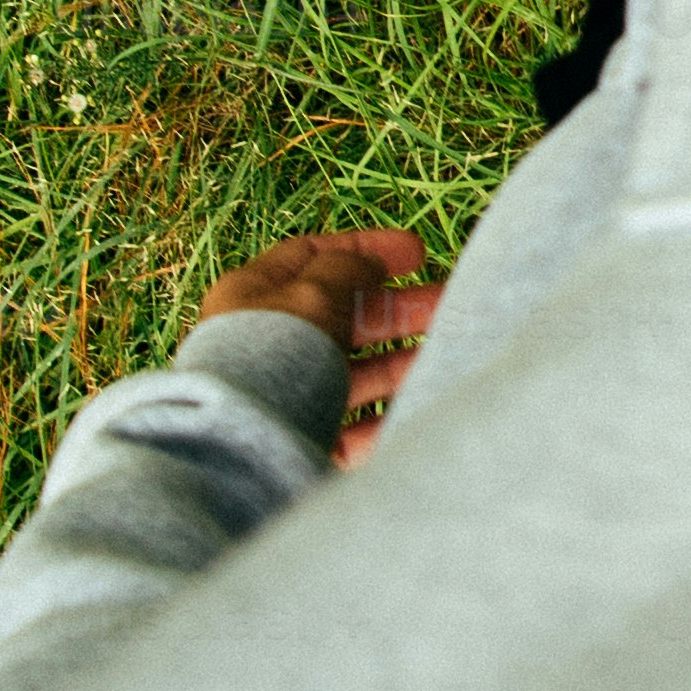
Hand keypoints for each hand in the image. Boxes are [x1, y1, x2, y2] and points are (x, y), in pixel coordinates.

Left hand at [198, 226, 445, 468]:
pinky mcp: (299, 440)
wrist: (240, 440)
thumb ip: (347, 269)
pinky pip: (350, 426)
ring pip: (351, 372)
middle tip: (449, 303)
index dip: (365, 249)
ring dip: (398, 362)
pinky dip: (384, 416)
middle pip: (341, 317)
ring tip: (448, 355)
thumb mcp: (313, 294)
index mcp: (252, 296)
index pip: (311, 258)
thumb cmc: (273, 352)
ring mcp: (282, 395)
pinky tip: (415, 403)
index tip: (418, 253)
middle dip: (397, 309)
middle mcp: (264, 344)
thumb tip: (370, 263)